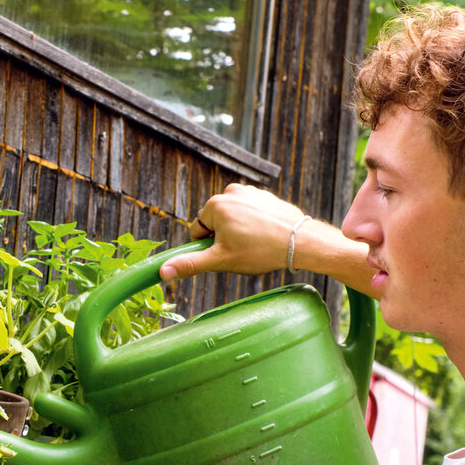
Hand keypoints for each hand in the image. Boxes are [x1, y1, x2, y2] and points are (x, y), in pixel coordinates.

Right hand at [160, 184, 307, 281]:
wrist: (301, 242)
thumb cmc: (260, 251)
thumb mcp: (221, 260)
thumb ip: (190, 264)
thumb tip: (163, 271)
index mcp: (215, 205)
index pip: (198, 230)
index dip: (209, 246)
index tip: (227, 252)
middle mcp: (231, 192)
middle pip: (216, 222)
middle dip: (225, 237)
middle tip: (243, 250)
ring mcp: (250, 192)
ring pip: (234, 218)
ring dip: (239, 231)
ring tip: (257, 244)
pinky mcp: (266, 197)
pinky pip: (251, 214)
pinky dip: (255, 225)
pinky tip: (267, 236)